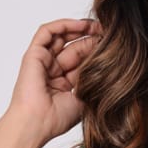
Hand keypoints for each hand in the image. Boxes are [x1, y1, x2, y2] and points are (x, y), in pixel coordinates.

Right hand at [6, 17, 102, 145]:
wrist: (37, 123)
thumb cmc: (57, 118)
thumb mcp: (85, 96)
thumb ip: (93, 79)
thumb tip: (110, 63)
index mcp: (64, 82)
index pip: (82, 61)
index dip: (96, 51)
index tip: (114, 46)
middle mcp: (52, 70)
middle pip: (73, 47)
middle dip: (90, 38)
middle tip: (108, 32)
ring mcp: (43, 61)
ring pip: (61, 36)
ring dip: (79, 28)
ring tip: (97, 25)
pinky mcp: (33, 54)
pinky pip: (47, 32)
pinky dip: (63, 24)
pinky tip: (82, 25)